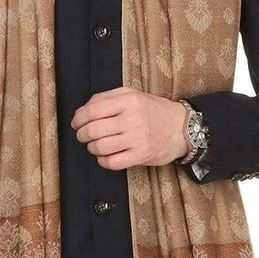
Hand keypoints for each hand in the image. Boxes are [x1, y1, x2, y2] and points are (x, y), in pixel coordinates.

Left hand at [70, 87, 188, 168]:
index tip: (76, 123)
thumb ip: (107, 98)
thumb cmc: (154, 111)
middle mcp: (133, 118)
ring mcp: (137, 138)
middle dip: (82, 135)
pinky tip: (105, 156)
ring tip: (95, 145)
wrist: (182, 128)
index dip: (78, 119)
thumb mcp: (132, 95)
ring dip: (92, 148)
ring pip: (100, 147)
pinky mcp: (141, 155)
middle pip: (93, 130)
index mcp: (128, 100)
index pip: (91, 111)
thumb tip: (82, 110)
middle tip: (83, 136)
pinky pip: (111, 162)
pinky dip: (102, 161)